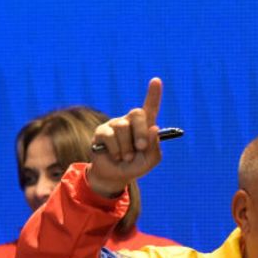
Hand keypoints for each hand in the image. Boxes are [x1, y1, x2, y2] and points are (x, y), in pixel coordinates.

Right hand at [87, 77, 164, 197]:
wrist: (114, 176)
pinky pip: (109, 136)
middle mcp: (129, 121)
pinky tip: (115, 156)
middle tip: (141, 148)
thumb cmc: (134, 166)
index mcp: (144, 126)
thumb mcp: (150, 161)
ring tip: (126, 157)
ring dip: (126, 147)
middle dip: (140, 132)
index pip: (150, 106)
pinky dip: (115, 150)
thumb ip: (155, 147)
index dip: (153, 94)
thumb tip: (154, 128)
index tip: (156, 80)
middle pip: (137, 113)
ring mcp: (114, 125)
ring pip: (123, 128)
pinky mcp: (101, 132)